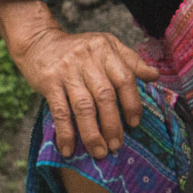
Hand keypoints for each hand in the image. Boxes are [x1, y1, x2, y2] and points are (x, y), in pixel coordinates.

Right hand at [13, 27, 159, 159]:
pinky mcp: (48, 82)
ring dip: (92, 133)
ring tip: (99, 152)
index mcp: (106, 51)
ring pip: (83, 107)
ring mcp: (67, 71)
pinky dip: (65, 132)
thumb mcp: (107, 45)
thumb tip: (154, 76)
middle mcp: (87, 59)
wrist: (38, 41)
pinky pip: (59, 111)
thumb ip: (130, 61)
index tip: (134, 124)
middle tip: (116, 146)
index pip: (124, 79)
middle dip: (112, 124)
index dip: (131, 103)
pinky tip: (69, 148)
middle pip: (104, 96)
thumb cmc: (79, 48)